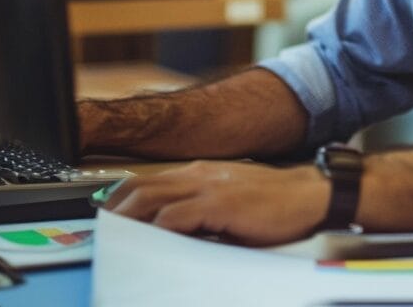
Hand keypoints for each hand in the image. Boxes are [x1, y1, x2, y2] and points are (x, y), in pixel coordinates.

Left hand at [105, 160, 328, 245]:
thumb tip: (171, 231)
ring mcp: (209, 186)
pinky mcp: (220, 203)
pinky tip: (150, 241)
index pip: (150, 181)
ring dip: (129, 217)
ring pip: (152, 198)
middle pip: (142, 186)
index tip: (110, 215)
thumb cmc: (274, 204)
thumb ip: (201, 211)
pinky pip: (177, 216)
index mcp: (201, 173)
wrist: (310, 195)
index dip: (124, 197)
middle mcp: (200, 174)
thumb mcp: (230, 202)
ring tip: (115, 235)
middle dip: (116, 207)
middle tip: (102, 227)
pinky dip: (158, 228)